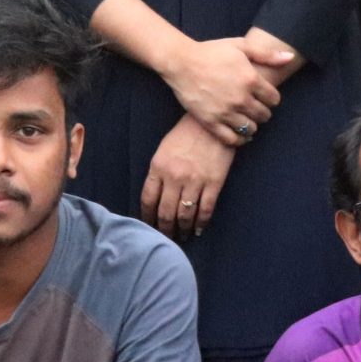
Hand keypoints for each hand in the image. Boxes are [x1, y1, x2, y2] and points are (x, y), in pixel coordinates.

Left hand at [143, 114, 235, 240]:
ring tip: (181, 236)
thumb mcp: (163, 150)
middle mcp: (174, 177)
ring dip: (182, 229)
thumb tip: (155, 199)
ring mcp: (195, 181)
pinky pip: (206, 210)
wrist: (212, 123)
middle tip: (165, 238)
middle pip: (165, 212)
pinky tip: (198, 230)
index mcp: (158, 167)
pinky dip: (201, 223)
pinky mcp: (213, 183)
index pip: (148, 200)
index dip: (147, 217)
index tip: (148, 227)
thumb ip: (158, 173)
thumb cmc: (185, 134)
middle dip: (164, 229)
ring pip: (185, 215)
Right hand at [161, 35, 283, 145]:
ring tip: (247, 121)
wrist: (181, 62)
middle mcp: (240, 98)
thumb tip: (289, 58)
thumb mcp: (240, 46)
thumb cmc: (211, 51)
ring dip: (252, 126)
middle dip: (263, 112)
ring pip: (250, 129)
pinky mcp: (210, 122)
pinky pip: (231, 139)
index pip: (274, 99)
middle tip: (256, 109)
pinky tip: (239, 134)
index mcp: (250, 79)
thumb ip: (266, 54)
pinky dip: (239, 140)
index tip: (265, 97)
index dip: (271, 98)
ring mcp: (225, 112)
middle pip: (263, 115)